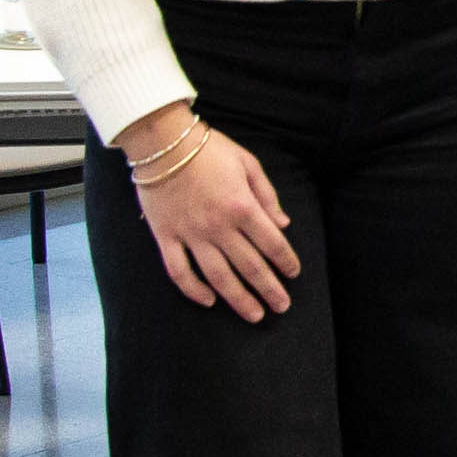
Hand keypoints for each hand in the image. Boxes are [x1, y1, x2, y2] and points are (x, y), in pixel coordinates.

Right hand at [119, 105, 297, 319]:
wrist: (162, 141)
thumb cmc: (209, 149)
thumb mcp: (248, 163)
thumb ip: (267, 196)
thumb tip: (283, 225)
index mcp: (242, 207)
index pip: (272, 243)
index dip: (286, 262)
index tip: (294, 274)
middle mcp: (219, 226)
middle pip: (250, 266)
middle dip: (269, 289)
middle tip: (281, 307)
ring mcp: (191, 234)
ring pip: (218, 276)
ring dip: (239, 299)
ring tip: (254, 315)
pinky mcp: (165, 237)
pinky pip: (179, 271)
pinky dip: (193, 290)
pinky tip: (209, 301)